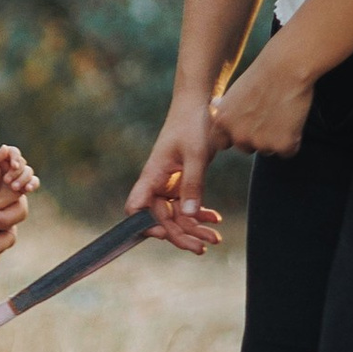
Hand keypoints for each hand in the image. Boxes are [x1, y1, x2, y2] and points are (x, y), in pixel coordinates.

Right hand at [130, 103, 220, 256]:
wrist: (199, 103)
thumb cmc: (193, 124)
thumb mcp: (196, 154)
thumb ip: (192, 184)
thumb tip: (187, 216)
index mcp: (152, 175)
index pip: (137, 207)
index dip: (146, 225)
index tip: (165, 234)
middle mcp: (157, 183)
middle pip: (161, 219)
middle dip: (180, 235)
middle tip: (202, 248)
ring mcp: (170, 183)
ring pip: (177, 215)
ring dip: (194, 228)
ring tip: (215, 238)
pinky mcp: (182, 181)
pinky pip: (188, 205)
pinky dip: (200, 214)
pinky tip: (215, 219)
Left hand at [209, 47, 312, 163]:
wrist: (286, 67)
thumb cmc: (261, 75)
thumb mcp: (233, 93)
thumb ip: (226, 109)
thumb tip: (215, 107)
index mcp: (222, 123)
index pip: (222, 144)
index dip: (233, 135)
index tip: (243, 124)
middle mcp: (238, 136)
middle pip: (246, 148)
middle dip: (256, 137)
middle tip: (268, 113)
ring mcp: (261, 143)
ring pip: (268, 149)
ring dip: (274, 138)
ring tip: (281, 111)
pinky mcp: (283, 145)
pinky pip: (288, 151)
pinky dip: (292, 139)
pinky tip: (293, 118)